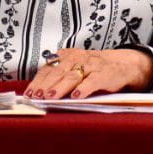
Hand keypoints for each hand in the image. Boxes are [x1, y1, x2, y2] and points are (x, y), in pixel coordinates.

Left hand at [22, 47, 152, 99]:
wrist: (123, 65)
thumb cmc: (94, 70)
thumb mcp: (76, 67)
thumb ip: (60, 75)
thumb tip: (38, 93)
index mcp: (68, 56)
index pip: (49, 68)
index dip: (38, 81)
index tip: (29, 94)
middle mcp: (78, 58)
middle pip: (58, 72)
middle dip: (46, 85)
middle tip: (37, 96)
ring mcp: (92, 65)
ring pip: (72, 76)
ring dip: (60, 87)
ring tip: (51, 97)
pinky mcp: (105, 74)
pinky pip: (92, 81)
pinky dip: (84, 88)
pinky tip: (76, 96)